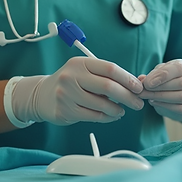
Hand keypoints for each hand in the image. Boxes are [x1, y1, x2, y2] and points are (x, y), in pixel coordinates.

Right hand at [11, 57, 144, 125]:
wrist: (42, 95)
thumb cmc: (71, 82)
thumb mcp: (84, 72)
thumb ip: (106, 76)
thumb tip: (135, 84)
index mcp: (80, 63)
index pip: (110, 68)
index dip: (128, 79)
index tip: (138, 87)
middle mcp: (72, 76)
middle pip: (108, 86)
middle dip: (127, 96)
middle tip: (137, 103)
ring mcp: (67, 94)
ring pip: (101, 104)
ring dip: (117, 109)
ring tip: (122, 111)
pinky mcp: (65, 110)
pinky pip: (93, 116)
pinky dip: (106, 117)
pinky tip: (111, 116)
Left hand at [138, 59, 181, 123]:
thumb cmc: (170, 82)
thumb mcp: (162, 74)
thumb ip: (152, 75)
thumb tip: (141, 80)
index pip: (179, 68)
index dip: (163, 75)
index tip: (147, 83)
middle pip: (181, 83)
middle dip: (159, 88)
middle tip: (143, 92)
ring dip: (161, 98)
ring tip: (147, 98)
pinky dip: (166, 107)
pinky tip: (155, 104)